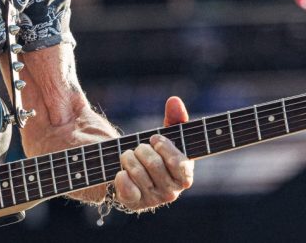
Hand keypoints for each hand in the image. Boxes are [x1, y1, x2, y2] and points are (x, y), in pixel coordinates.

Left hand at [112, 96, 194, 210]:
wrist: (134, 173)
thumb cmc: (157, 152)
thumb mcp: (169, 135)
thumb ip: (175, 117)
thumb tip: (175, 101)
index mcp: (185, 175)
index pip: (180, 163)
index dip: (165, 148)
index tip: (155, 138)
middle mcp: (172, 191)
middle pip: (155, 164)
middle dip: (142, 149)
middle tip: (139, 147)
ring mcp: (153, 199)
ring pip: (138, 173)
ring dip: (128, 158)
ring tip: (128, 155)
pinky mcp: (135, 204)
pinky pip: (126, 188)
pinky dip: (121, 176)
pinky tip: (121, 172)